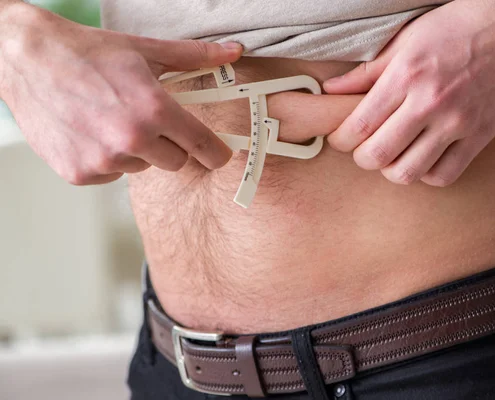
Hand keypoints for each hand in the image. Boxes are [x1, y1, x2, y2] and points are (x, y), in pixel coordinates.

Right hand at [0, 3, 241, 184]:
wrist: (27, 59)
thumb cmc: (88, 53)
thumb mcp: (146, 50)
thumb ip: (194, 57)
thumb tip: (235, 51)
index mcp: (154, 109)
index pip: (203, 146)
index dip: (216, 153)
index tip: (218, 155)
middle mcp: (131, 139)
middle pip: (176, 162)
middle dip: (171, 145)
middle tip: (149, 121)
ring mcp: (104, 159)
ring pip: (142, 167)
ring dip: (136, 150)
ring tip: (112, 121)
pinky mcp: (80, 173)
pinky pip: (112, 174)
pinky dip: (108, 159)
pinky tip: (91, 132)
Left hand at [324, 0, 494, 186]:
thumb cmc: (459, 28)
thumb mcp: (406, 40)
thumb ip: (366, 72)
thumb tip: (330, 90)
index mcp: (406, 76)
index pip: (358, 126)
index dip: (341, 140)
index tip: (341, 139)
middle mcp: (429, 102)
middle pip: (377, 155)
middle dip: (362, 158)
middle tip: (365, 149)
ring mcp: (457, 122)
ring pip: (408, 173)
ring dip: (392, 170)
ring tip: (394, 155)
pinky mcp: (480, 136)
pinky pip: (445, 175)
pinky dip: (427, 174)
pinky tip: (423, 158)